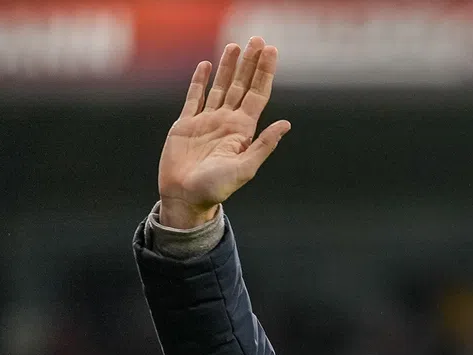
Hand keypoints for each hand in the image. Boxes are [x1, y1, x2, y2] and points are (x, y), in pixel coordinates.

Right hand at [157, 37, 290, 228]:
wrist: (186, 197)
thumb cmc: (216, 188)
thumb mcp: (245, 168)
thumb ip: (264, 145)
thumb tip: (286, 123)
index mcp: (242, 131)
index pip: (258, 94)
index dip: (265, 72)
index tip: (272, 51)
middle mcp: (227, 122)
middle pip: (242, 85)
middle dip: (250, 63)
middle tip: (257, 39)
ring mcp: (206, 121)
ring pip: (220, 86)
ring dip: (229, 66)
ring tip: (236, 45)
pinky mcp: (186, 124)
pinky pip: (194, 97)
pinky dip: (200, 80)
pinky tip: (207, 65)